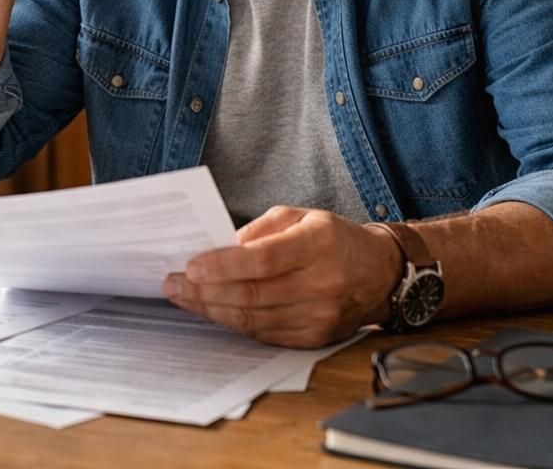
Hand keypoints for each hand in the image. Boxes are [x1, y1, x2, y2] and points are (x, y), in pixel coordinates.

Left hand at [162, 206, 403, 347]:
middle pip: (252, 295)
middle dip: (205, 291)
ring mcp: (320, 316)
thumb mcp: (300, 216)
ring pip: (253, 319)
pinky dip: (234, 323)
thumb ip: (259, 229)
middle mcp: (321, 284)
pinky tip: (213, 310)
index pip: (263, 261)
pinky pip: (264, 334)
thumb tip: (220, 247)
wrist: (380, 273)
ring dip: (212, 309)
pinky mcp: (315, 338)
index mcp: (318, 245)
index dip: (223, 266)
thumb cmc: (334, 239)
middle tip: (173, 284)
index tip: (190, 266)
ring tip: (183, 297)